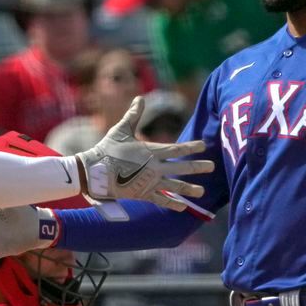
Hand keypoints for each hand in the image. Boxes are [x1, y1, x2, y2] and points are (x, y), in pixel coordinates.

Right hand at [74, 97, 214, 209]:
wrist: (94, 171)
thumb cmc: (107, 149)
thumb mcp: (121, 129)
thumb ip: (133, 115)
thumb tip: (140, 98)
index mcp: (151, 151)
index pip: (177, 148)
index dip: (192, 147)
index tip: (204, 146)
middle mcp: (154, 167)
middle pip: (182, 168)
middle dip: (198, 167)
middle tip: (212, 167)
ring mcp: (149, 182)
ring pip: (175, 186)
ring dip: (189, 189)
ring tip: (202, 192)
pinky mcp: (142, 194)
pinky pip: (161, 200)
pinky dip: (172, 204)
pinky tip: (182, 207)